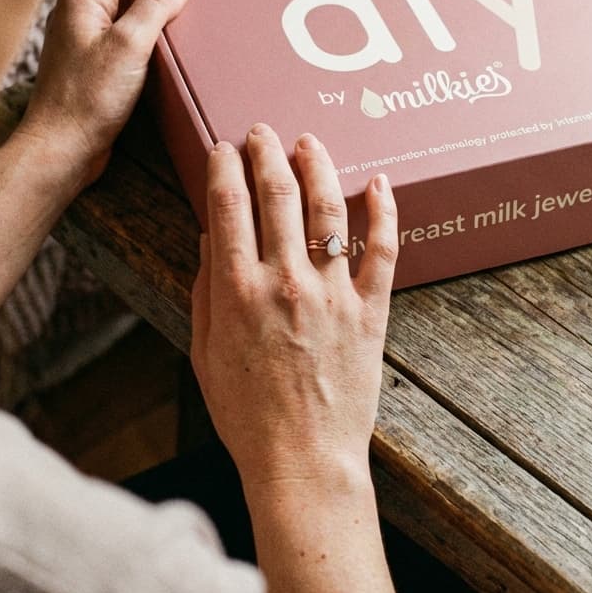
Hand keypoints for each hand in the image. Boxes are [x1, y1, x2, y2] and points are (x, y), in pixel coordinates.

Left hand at [20, 0, 203, 190]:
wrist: (61, 149)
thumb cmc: (87, 99)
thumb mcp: (129, 45)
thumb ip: (155, 6)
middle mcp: (80, 13)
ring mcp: (86, 38)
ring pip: (128, 8)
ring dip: (159, 6)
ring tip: (190, 13)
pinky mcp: (94, 63)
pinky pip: (127, 35)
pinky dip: (152, 32)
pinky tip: (171, 47)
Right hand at [190, 123, 398, 493]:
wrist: (303, 460)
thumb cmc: (246, 412)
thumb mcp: (206, 350)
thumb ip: (206, 287)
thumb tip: (211, 235)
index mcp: (237, 290)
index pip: (228, 205)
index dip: (225, 166)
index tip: (225, 148)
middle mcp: (285, 280)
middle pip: (277, 193)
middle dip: (266, 152)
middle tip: (262, 132)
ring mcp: (333, 291)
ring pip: (329, 208)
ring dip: (318, 165)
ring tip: (308, 142)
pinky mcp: (371, 308)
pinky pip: (382, 248)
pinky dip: (385, 210)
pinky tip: (380, 182)